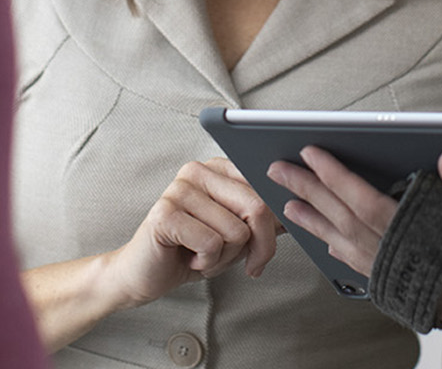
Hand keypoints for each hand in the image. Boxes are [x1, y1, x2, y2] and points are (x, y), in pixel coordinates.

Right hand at [104, 158, 280, 308]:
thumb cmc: (193, 251)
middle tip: (246, 264)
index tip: (265, 249)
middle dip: (258, 247)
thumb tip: (297, 211)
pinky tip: (189, 258)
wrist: (145, 273)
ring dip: (225, 258)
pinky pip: (211, 243)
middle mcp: (198, 170)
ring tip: (203, 254)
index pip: (266, 188)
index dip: (275, 226)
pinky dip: (206, 262)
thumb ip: (262, 219)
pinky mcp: (165, 212)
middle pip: (256, 208)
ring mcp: (179, 188)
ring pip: (236, 231)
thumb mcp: (237, 234)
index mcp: (219, 168)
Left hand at [269, 147, 441, 368]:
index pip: (376, 210)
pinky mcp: (427, 295)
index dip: (341, 179)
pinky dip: (346, 251)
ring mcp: (421, 289)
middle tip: (277, 169)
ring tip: (290, 205)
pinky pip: (372, 270)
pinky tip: (336, 242)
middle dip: (314, 196)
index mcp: (440, 257)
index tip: (312, 150)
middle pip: (353, 230)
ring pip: (357, 253)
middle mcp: (421, 276)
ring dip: (322, 225)